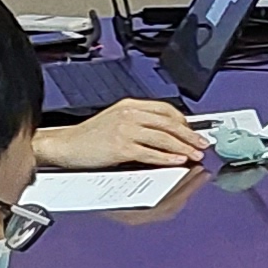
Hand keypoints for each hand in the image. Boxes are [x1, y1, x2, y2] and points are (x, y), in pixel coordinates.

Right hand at [37, 99, 205, 171]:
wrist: (64, 145)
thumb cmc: (88, 137)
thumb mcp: (116, 120)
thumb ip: (138, 122)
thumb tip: (166, 133)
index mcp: (130, 106)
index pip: (166, 110)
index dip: (184, 122)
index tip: (194, 132)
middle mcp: (129, 114)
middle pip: (169, 123)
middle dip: (190, 135)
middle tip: (202, 144)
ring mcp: (125, 129)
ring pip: (163, 137)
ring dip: (183, 147)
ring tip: (195, 155)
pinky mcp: (120, 146)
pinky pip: (150, 152)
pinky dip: (167, 157)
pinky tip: (177, 161)